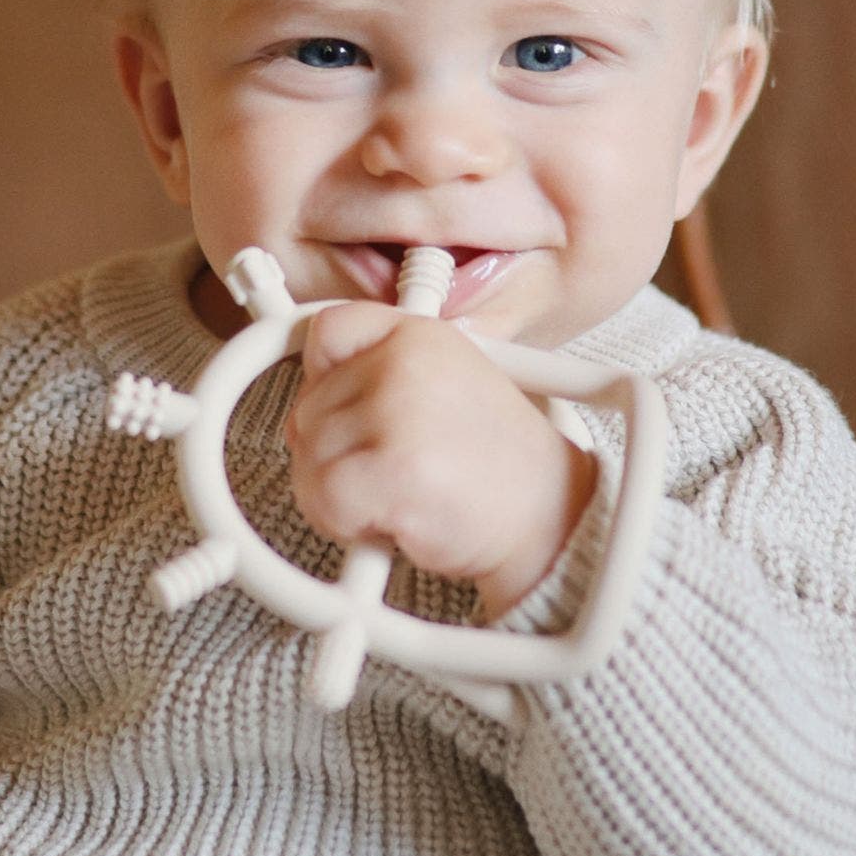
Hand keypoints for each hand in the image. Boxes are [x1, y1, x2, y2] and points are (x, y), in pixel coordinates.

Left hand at [289, 304, 595, 618]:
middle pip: (306, 406)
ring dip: (338, 494)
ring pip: (307, 457)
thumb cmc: (494, 466)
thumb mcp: (442, 391)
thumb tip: (304, 402)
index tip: (341, 413)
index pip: (328, 332)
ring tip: (397, 496)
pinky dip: (345, 523)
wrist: (550, 518)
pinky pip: (321, 498)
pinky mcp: (393, 469)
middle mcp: (406, 362)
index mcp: (419, 335)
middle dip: (333, 455)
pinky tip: (392, 519)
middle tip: (387, 473)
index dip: (322, 380)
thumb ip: (379, 379)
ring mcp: (399, 412)